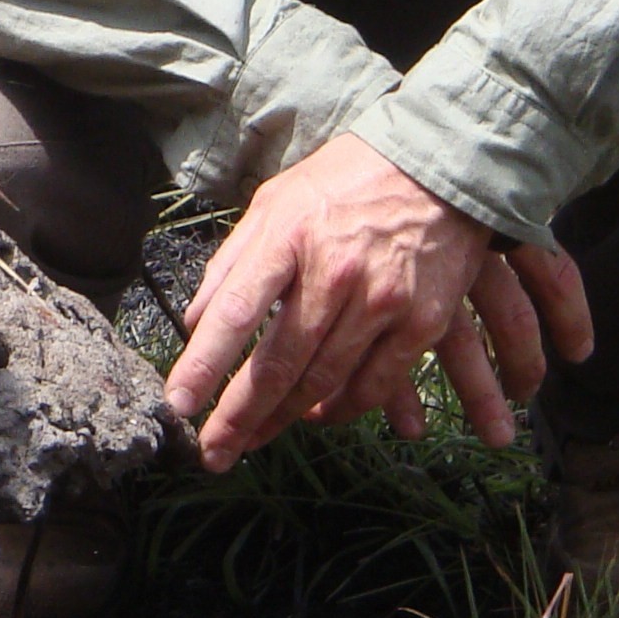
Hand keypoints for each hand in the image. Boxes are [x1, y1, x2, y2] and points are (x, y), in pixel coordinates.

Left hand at [162, 134, 592, 468]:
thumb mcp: (275, 202)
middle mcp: (333, 272)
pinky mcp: (422, 321)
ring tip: (253, 441)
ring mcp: (381, 300)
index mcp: (287, 236)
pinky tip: (318, 417)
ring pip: (323, 382)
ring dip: (284, 420)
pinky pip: (376, 385)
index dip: (203, 366)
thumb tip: (194, 323)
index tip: (178, 407)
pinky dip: (343, 409)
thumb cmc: (345, 182)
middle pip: (278, 363)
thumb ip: (233, 262)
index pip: (235, 314)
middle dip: (239, 416)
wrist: (440, 164)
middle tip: (212, 453)